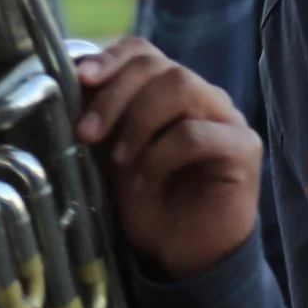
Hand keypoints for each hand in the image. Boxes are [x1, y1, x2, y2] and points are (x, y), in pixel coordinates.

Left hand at [75, 39, 261, 281]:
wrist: (182, 255)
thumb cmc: (148, 204)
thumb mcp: (110, 157)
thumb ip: (99, 121)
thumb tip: (65, 87)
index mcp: (169, 91)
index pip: (144, 51)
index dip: (111, 58)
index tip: (79, 81)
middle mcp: (202, 96)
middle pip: (159, 66)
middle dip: (115, 96)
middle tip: (87, 135)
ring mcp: (226, 118)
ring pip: (181, 86)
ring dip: (139, 121)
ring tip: (121, 160)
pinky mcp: (243, 148)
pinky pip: (197, 133)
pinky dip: (161, 157)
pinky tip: (146, 183)